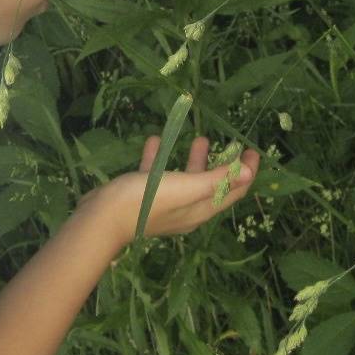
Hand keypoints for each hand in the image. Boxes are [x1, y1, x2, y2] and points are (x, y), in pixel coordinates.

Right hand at [88, 134, 260, 246]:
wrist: (102, 217)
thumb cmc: (147, 201)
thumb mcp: (186, 187)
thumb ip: (216, 180)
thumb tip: (249, 173)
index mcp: (199, 210)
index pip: (233, 192)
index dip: (246, 173)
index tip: (253, 151)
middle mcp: (185, 209)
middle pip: (212, 186)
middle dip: (223, 165)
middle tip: (232, 143)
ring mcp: (163, 203)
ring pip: (186, 179)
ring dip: (195, 160)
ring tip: (201, 137)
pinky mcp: (142, 196)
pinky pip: (156, 174)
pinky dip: (160, 158)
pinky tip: (156, 140)